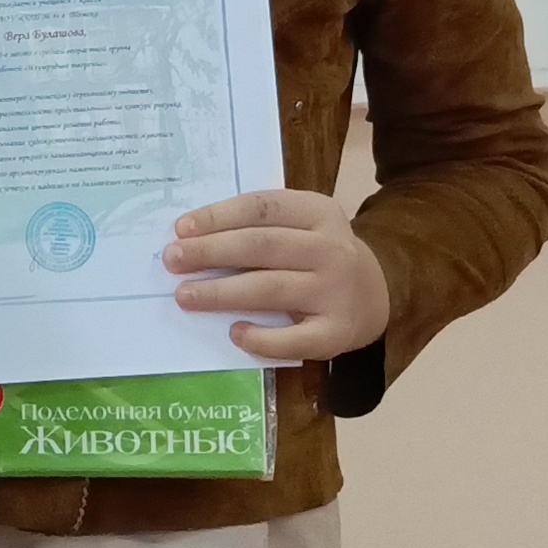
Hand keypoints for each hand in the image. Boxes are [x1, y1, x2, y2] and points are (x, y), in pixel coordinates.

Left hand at [167, 189, 392, 362]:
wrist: (375, 294)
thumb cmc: (318, 255)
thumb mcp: (302, 226)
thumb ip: (259, 226)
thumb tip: (192, 237)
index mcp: (319, 212)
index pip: (261, 208)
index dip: (218, 216)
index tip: (181, 229)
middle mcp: (331, 249)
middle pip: (261, 246)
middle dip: (210, 252)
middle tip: (172, 260)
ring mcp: (335, 292)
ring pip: (269, 289)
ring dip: (221, 293)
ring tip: (185, 295)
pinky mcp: (335, 333)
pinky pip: (291, 339)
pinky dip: (259, 337)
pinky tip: (234, 332)